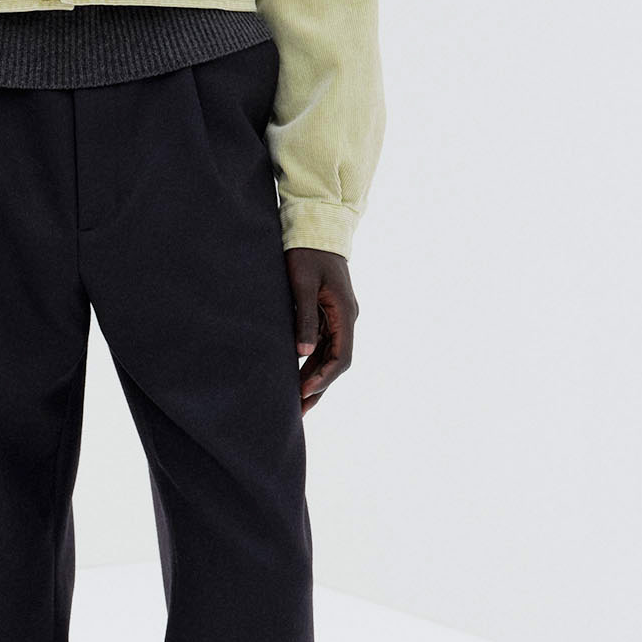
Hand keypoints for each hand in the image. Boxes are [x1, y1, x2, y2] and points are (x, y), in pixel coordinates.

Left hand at [285, 248, 357, 414]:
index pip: (340, 357)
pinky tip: (297, 379)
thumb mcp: (302, 283)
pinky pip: (322, 346)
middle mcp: (346, 319)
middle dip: (318, 388)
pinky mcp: (328, 315)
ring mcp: (338, 318)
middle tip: (298, 413)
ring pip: (329, 358)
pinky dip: (311, 365)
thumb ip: (305, 318)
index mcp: (345, 312)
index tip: (303, 392)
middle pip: (336, 363)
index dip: (323, 378)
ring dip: (314, 380)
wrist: (317, 227)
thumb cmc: (307, 253)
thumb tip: (303, 353)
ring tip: (295, 404)